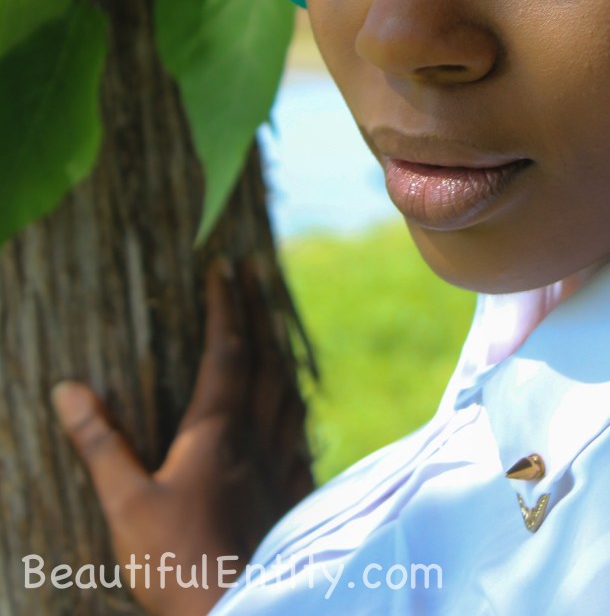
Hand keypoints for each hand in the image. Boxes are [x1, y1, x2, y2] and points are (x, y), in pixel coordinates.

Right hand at [52, 260, 313, 615]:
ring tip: (280, 329)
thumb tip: (70, 388)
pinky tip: (298, 414)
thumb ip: (102, 443)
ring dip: (284, 352)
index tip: (225, 266)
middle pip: (267, 359)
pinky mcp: (293, 496)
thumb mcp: (126, 503)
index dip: (227, 305)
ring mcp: (281, 465)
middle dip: (262, 311)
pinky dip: (298, 411)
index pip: (227, 351)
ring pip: (290, 393)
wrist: (240, 608)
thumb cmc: (178, 560)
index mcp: (217, 430)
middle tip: (260, 271)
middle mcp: (257, 436)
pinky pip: (301, 437)